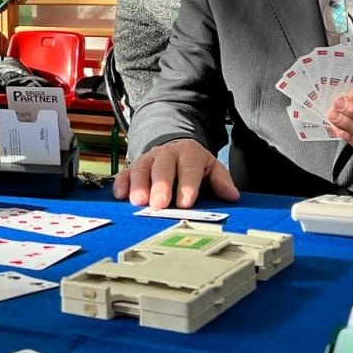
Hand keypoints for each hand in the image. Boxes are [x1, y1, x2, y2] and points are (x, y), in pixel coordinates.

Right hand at [112, 138, 238, 209]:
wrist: (173, 148)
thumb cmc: (192, 165)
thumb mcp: (210, 168)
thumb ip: (220, 181)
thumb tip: (232, 195)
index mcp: (189, 153)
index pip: (189, 168)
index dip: (187, 185)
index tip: (186, 202)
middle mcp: (166, 154)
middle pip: (162, 167)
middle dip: (160, 185)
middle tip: (159, 203)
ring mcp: (148, 159)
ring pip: (141, 169)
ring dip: (139, 185)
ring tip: (138, 202)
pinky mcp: (133, 167)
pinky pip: (125, 173)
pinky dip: (122, 184)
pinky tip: (120, 195)